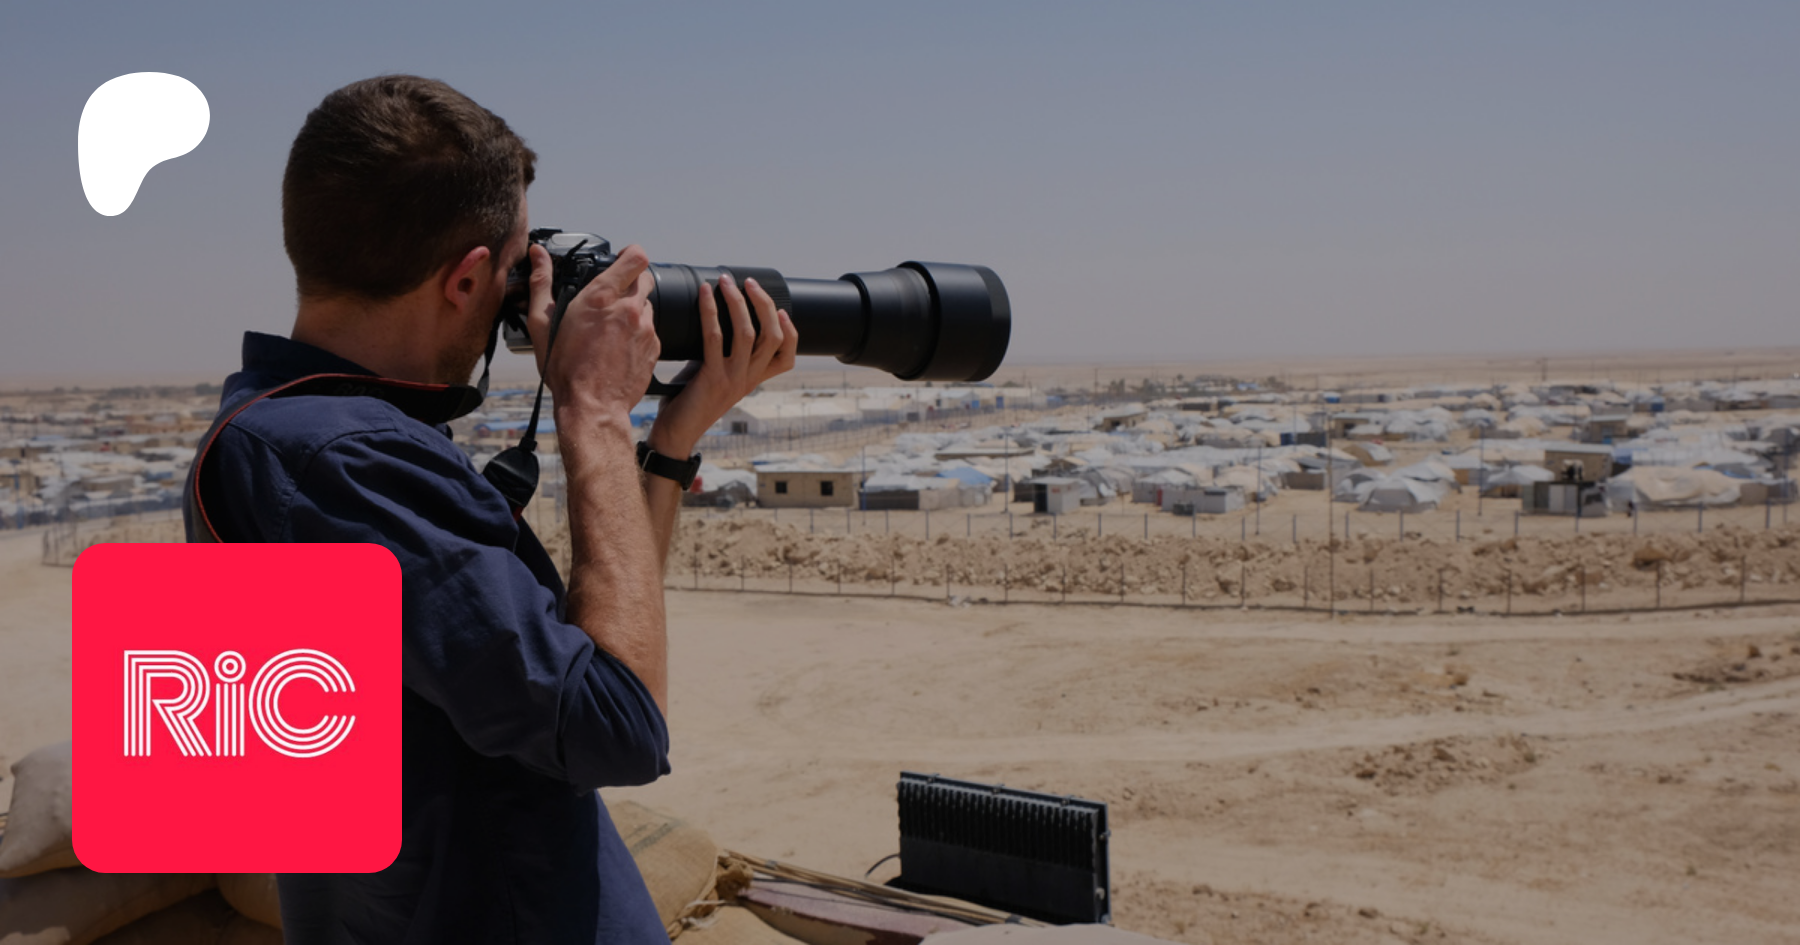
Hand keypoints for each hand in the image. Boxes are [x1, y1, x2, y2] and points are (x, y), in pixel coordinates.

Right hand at [528, 243, 659, 424]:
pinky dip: (638, 333)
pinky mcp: (655, 348)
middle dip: (630, 282)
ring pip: (647, 305)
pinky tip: (620, 347)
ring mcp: (646, 329)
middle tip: (612, 297)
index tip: (623, 258)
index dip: (631, 254)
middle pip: (645, 278)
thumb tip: (538, 254)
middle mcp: (629, 309)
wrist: (592, 407)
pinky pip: (651, 330)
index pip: (636, 257)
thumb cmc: (566, 369)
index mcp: (602, 297)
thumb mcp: (542, 324)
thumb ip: (541, 283)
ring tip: (612, 328)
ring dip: (634, 309)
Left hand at [649, 271, 797, 455]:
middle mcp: (748, 379)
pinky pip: (715, 339)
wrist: (675, 435)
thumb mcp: (714, 376)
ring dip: (738, 301)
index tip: (780, 310)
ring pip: (748, 333)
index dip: (791, 331)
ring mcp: (732, 379)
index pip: (788, 357)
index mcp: (753, 380)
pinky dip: (710, 311)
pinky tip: (705, 294)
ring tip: (727, 281)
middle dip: (764, 304)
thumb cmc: (690, 404)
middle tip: (750, 283)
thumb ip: (720, 354)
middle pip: (773, 337)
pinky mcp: (712, 378)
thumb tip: (712, 319)